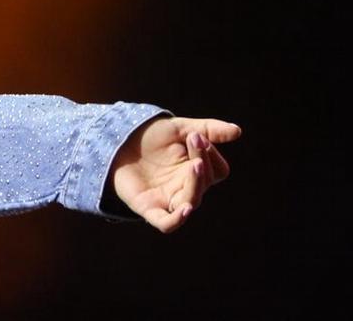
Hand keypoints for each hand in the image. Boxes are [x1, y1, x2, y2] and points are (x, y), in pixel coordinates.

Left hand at [111, 116, 240, 232]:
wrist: (115, 139)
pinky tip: (185, 209)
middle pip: (205, 184)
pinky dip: (177, 220)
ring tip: (195, 164)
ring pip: (190, 201)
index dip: (211, 154)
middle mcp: (185, 188)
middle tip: (194, 139)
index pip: (217, 170)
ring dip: (195, 184)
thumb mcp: (179, 128)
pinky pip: (167, 223)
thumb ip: (208, 129)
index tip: (196, 135)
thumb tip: (238, 131)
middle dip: (202, 161)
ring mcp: (167, 199)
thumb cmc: (149, 137)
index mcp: (195, 171)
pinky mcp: (148, 208)